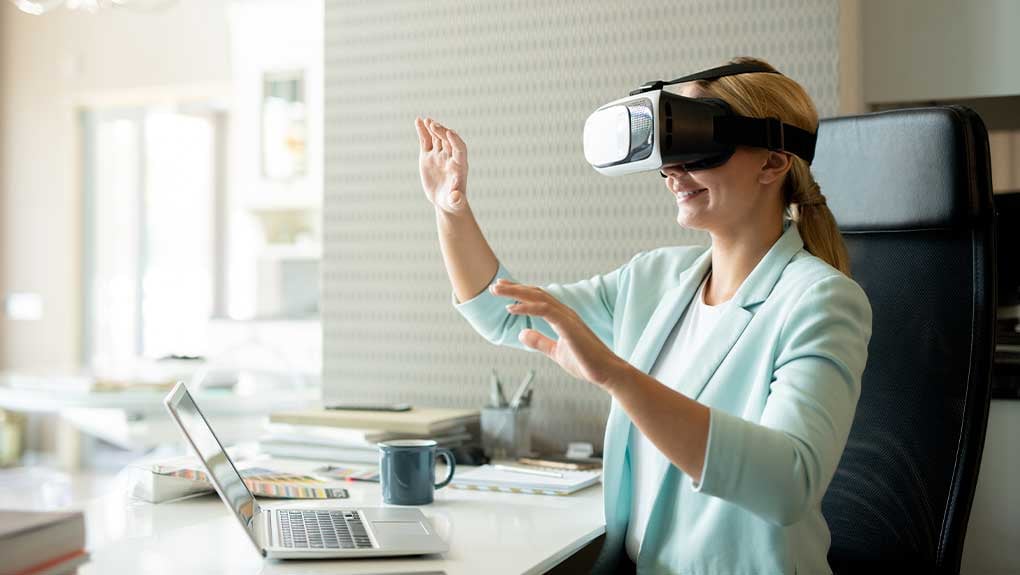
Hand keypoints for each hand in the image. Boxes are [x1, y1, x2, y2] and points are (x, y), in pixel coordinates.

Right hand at [415, 117, 468, 214]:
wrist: (444, 201)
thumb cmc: (453, 203)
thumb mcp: (455, 203)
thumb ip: (456, 199)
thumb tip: (456, 197)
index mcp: (460, 165)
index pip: (460, 148)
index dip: (455, 140)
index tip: (449, 132)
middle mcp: (450, 156)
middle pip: (448, 140)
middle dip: (442, 132)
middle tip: (433, 125)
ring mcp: (439, 155)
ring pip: (437, 138)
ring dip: (433, 128)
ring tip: (426, 121)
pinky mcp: (428, 156)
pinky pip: (426, 141)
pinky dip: (422, 131)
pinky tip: (417, 121)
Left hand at [490, 279, 630, 388]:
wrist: (607, 373)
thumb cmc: (586, 363)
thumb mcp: (556, 352)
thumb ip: (539, 342)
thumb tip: (521, 333)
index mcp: (562, 318)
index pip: (538, 299)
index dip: (520, 293)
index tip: (503, 289)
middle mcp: (565, 313)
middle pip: (536, 294)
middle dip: (514, 288)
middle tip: (494, 285)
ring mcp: (568, 318)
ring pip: (538, 298)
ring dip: (516, 292)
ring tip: (497, 290)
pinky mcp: (569, 327)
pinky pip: (545, 311)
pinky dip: (527, 307)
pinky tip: (511, 308)